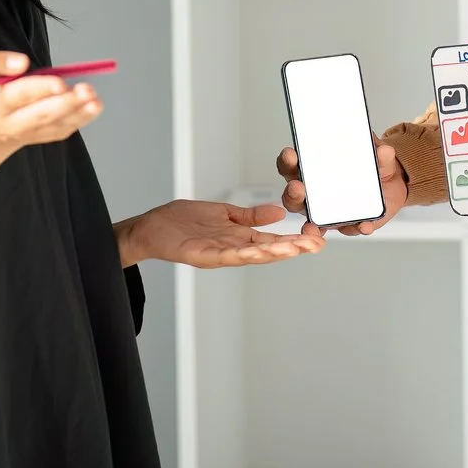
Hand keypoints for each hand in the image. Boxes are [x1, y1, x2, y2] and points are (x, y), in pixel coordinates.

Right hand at [0, 51, 101, 153]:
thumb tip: (22, 62)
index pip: (20, 94)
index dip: (41, 88)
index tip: (61, 82)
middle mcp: (13, 121)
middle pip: (41, 114)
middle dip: (66, 103)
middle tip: (87, 90)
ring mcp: (28, 134)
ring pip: (54, 125)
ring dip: (78, 114)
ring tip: (96, 101)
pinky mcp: (40, 138)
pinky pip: (60, 131)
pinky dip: (78, 121)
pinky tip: (92, 109)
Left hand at [118, 200, 324, 268]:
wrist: (151, 227)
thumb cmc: (183, 221)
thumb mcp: (224, 213)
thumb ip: (250, 216)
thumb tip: (279, 212)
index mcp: (239, 239)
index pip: (272, 241)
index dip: (294, 241)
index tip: (316, 239)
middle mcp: (232, 250)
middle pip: (267, 251)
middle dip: (292, 249)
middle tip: (315, 246)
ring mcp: (218, 254)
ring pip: (250, 256)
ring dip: (273, 254)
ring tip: (294, 249)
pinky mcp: (200, 255)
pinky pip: (224, 256)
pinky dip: (241, 255)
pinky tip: (257, 252)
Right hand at [275, 141, 408, 234]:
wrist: (393, 185)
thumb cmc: (371, 166)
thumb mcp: (374, 153)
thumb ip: (378, 153)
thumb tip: (383, 151)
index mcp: (313, 169)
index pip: (291, 165)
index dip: (287, 161)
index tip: (291, 155)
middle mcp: (315, 193)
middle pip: (293, 196)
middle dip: (292, 193)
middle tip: (297, 188)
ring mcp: (329, 212)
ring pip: (312, 220)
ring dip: (310, 223)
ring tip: (313, 224)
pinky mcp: (348, 224)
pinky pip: (348, 230)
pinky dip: (356, 228)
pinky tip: (364, 225)